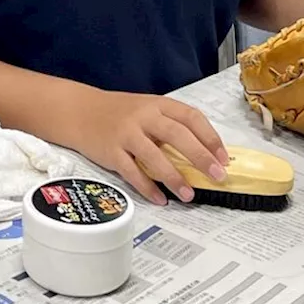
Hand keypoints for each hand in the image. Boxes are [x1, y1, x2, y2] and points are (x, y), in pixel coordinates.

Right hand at [66, 85, 227, 205]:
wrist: (79, 111)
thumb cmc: (119, 113)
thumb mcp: (147, 109)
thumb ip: (170, 126)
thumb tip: (204, 156)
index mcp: (157, 104)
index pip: (191, 117)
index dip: (210, 137)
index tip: (223, 158)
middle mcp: (143, 116)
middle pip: (177, 135)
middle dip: (200, 157)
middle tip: (217, 176)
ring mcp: (126, 133)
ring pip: (154, 156)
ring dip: (174, 177)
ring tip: (189, 195)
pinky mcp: (111, 151)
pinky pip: (132, 172)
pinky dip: (148, 187)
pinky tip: (160, 199)